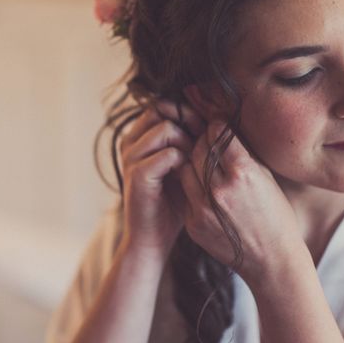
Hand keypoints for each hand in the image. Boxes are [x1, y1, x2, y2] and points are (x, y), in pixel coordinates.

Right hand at [119, 99, 204, 258]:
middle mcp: (129, 142)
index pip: (161, 104)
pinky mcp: (138, 176)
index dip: (186, 110)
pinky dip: (184, 161)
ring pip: (165, 129)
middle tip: (203, 139)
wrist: (153, 237)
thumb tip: (213, 115)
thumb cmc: (172, 202)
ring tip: (196, 161)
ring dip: (188, 142)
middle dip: (188, 120)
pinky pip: (168, 154)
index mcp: (137, 137)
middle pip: (161, 109)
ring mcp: (131, 158)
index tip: (205, 126)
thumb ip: (189, 142)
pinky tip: (190, 175)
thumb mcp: (182, 166)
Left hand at [179, 121, 304, 283]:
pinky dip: (192, 188)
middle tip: (206, 143)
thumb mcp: (266, 177)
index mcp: (243, 172)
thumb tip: (223, 128)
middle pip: (197, 150)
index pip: (217, 135)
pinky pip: (185, 194)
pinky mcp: (193, 223)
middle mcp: (220, 189)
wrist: (273, 261)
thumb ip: (243, 153)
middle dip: (201, 143)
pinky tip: (203, 190)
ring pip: (185, 169)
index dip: (215, 127)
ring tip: (204, 166)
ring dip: (192, 163)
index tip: (216, 126)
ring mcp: (203, 208)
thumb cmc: (276, 216)